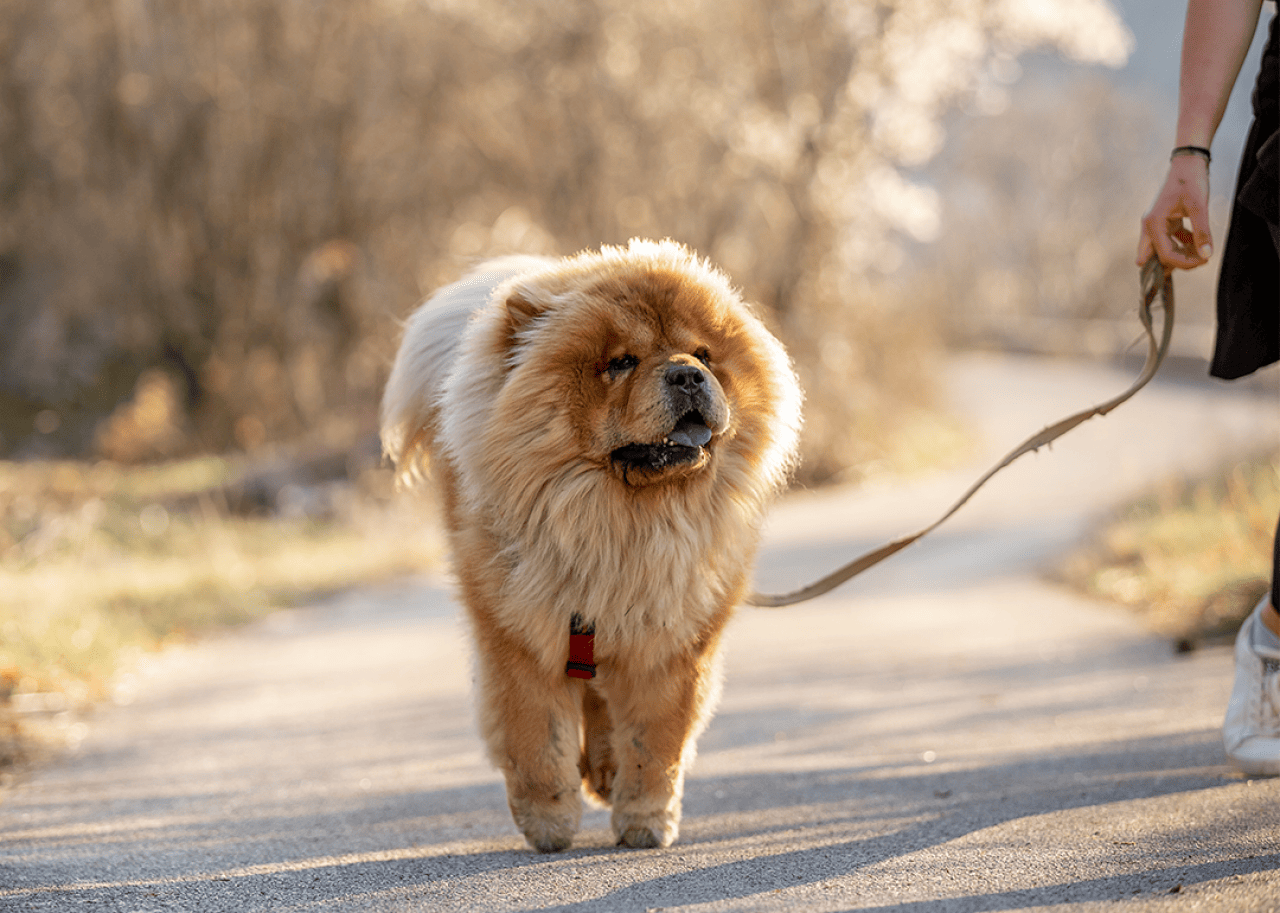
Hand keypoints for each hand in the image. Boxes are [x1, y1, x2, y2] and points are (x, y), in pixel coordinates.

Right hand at [1136, 154, 1212, 269]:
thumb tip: (1206, 255)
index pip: (1164, 255)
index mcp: (1153, 224)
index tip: (1204, 261)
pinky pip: (1170, 241)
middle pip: (1156, 258)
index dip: (1184, 262)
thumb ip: (1202, 232)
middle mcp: (1150, 227)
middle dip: (1176, 263)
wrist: (1187, 162)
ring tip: (1202, 251)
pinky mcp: (1164, 222)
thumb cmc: (1190, 181)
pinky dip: (1183, 245)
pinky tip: (1198, 241)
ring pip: (1164, 251)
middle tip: (1199, 261)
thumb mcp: (1198, 206)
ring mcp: (1156, 225)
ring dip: (1181, 255)